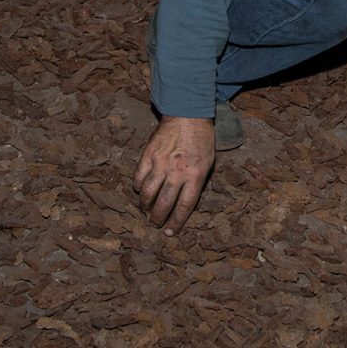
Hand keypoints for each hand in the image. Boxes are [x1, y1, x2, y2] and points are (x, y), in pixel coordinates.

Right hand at [133, 116, 214, 235]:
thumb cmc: (201, 139)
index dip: (176, 222)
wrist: (187, 114)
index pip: (184, 206)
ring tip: (147, 210)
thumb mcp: (208, 161)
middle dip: (158, 218)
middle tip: (156, 223)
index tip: (170, 233)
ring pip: (147, 193)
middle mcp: (177, 172)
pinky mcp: (148, 155)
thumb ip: (197, 182)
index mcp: (195, 175)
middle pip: (164, 204)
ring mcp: (160, 163)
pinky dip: (138, 187)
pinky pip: (139, 177)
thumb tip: (185, 203)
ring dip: (145, 206)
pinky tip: (140, 191)